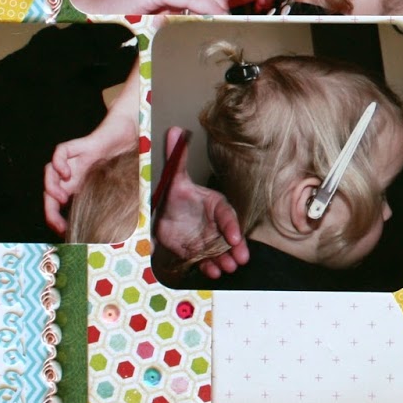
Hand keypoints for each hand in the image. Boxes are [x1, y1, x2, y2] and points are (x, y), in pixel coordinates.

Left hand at [44, 130, 130, 234]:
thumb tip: (117, 231)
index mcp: (80, 184)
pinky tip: (67, 173)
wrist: (132, 130)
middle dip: (49, 208)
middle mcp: (74, 172)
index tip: (63, 232)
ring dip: (51, 187)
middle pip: (49, 190)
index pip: (58, 203)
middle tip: (57, 223)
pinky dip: (58, 162)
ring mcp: (76, 159)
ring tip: (62, 198)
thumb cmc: (128, 157)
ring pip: (50, 171)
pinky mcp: (82, 145)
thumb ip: (114, 204)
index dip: (56, 218)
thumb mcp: (120, 188)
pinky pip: (60, 152)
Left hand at [154, 126, 249, 278]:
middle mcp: (214, 223)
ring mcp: (208, 238)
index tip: (234, 237)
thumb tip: (175, 131)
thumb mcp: (175, 176)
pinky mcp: (198, 251)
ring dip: (224, 260)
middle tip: (239, 259)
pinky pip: (206, 260)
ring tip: (226, 268)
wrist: (162, 213)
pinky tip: (210, 271)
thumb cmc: (175, 194)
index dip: (231, 226)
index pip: (226, 214)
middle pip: (229, 236)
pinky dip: (208, 267)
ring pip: (220, 251)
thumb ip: (178, 157)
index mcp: (214, 204)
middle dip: (235, 249)